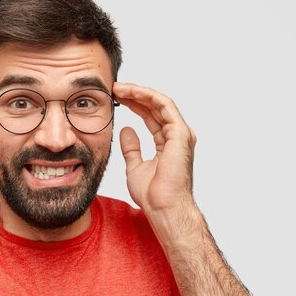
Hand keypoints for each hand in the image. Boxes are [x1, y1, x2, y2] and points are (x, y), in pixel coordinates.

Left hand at [113, 82, 196, 215]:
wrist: (163, 208)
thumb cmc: (153, 195)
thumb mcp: (135, 166)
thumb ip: (131, 148)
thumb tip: (126, 130)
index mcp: (168, 143)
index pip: (150, 116)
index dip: (134, 104)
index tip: (116, 97)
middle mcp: (177, 136)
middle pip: (155, 106)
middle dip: (135, 95)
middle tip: (115, 87)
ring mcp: (180, 134)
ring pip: (160, 102)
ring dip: (140, 92)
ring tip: (120, 87)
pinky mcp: (180, 133)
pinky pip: (164, 106)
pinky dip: (148, 96)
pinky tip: (133, 92)